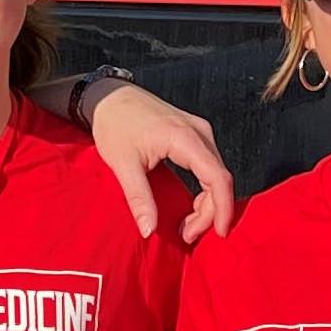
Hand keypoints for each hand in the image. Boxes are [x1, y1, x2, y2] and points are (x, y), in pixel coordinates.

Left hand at [86, 83, 236, 240]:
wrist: (108, 96)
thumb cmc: (114, 124)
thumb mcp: (123, 164)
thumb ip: (139, 198)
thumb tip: (149, 230)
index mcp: (185, 138)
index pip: (217, 178)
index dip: (222, 209)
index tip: (219, 233)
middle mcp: (199, 132)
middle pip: (219, 178)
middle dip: (210, 212)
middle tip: (188, 235)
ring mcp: (199, 130)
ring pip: (216, 172)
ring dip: (208, 202)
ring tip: (188, 225)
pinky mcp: (193, 133)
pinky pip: (209, 165)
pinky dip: (205, 188)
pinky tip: (191, 204)